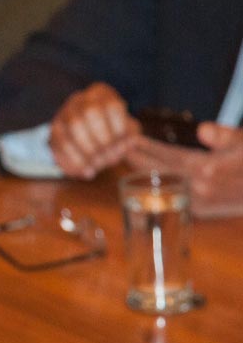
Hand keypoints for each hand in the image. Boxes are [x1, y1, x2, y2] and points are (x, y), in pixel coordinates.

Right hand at [48, 82, 140, 177]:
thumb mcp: (126, 130)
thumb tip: (129, 144)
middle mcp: (80, 99)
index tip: (125, 144)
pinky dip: (75, 161)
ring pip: (73, 127)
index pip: (112, 105)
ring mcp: (63, 113)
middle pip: (90, 113)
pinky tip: (87, 172)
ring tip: (99, 166)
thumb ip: (130, 136)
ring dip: (88, 150)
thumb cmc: (111, 131)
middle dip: (103, 139)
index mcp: (101, 93)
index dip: (120, 127)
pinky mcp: (53, 130)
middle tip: (111, 157)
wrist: (86, 136)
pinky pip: (61, 144)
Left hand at [128, 122, 242, 216]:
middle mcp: (201, 189)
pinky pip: (172, 197)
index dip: (149, 148)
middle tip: (118, 148)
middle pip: (161, 173)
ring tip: (128, 161)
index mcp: (209, 170)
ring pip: (164, 186)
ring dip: (145, 174)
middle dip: (139, 160)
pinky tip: (148, 179)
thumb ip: (223, 135)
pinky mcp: (202, 212)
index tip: (132, 139)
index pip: (170, 156)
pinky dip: (158, 187)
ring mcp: (200, 203)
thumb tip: (202, 130)